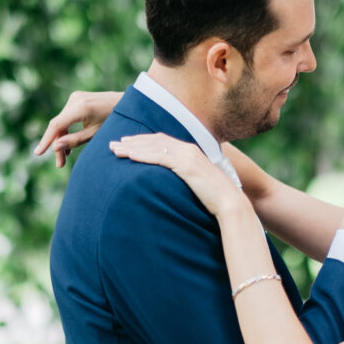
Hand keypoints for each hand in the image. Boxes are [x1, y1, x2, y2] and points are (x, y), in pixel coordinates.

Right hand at [35, 90, 121, 166]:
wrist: (129, 103)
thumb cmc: (115, 120)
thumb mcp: (96, 134)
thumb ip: (75, 141)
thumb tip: (55, 147)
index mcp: (80, 108)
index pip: (56, 126)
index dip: (46, 140)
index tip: (38, 154)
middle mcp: (75, 100)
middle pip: (58, 125)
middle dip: (57, 145)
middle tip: (60, 164)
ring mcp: (76, 98)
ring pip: (61, 122)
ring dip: (61, 138)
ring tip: (65, 157)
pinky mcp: (77, 99)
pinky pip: (67, 117)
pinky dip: (66, 130)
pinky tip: (68, 144)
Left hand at [109, 134, 245, 215]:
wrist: (230, 202)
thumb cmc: (214, 198)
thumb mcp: (197, 182)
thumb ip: (184, 176)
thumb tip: (170, 183)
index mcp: (191, 151)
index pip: (162, 141)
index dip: (142, 141)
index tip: (126, 144)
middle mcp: (188, 149)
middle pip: (154, 141)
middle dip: (132, 142)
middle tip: (113, 144)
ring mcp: (188, 156)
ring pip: (154, 147)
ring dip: (133, 147)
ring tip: (115, 149)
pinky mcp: (187, 165)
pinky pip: (160, 157)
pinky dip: (143, 155)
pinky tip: (130, 156)